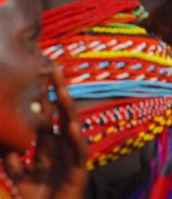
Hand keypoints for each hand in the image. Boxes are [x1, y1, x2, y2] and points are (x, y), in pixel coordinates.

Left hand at [5, 68, 87, 198]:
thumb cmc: (37, 197)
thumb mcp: (20, 175)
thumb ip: (12, 159)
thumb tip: (2, 140)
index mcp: (49, 145)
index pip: (47, 116)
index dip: (43, 97)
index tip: (39, 75)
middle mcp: (62, 145)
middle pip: (60, 114)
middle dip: (57, 93)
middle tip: (54, 71)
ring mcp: (72, 155)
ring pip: (71, 127)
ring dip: (67, 110)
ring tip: (62, 92)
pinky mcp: (79, 169)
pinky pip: (78, 152)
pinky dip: (76, 140)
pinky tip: (72, 127)